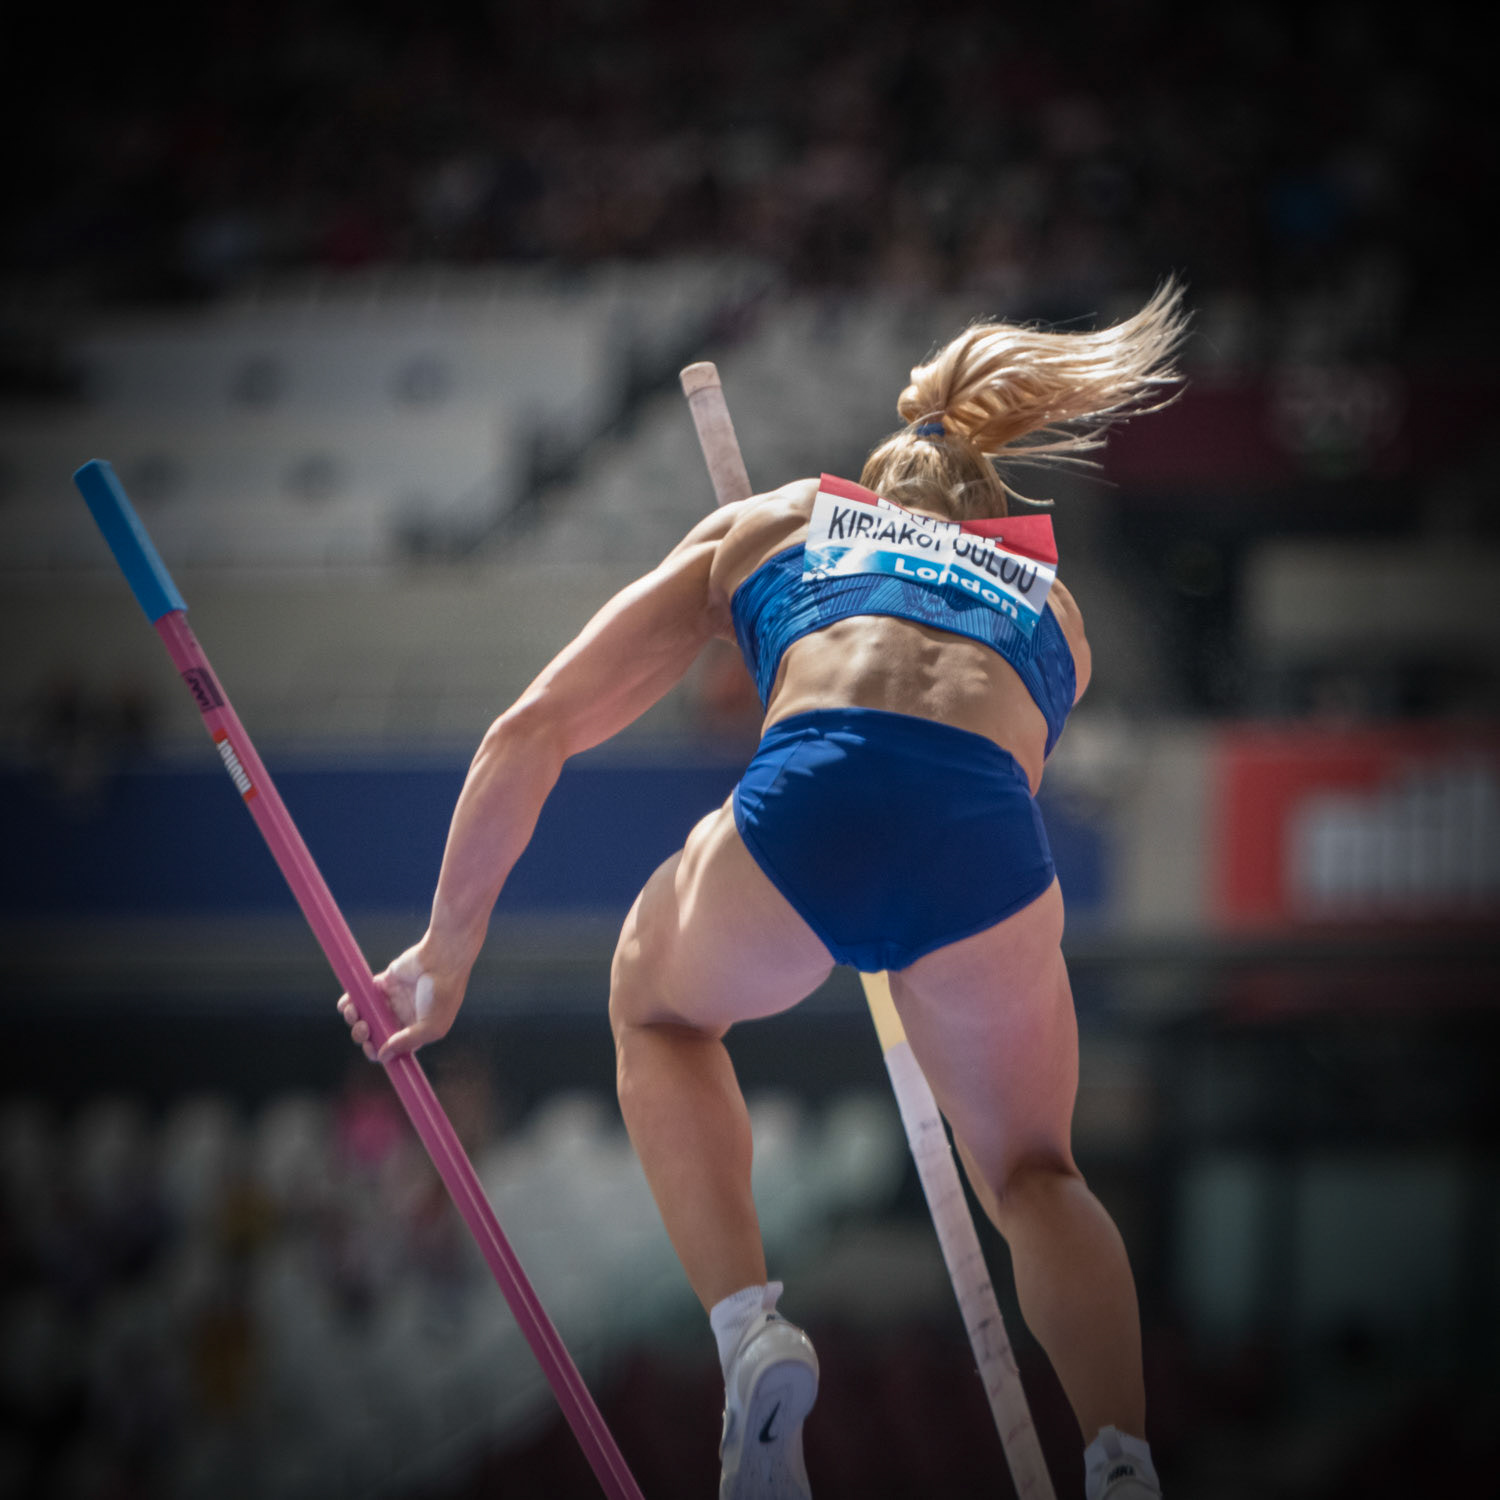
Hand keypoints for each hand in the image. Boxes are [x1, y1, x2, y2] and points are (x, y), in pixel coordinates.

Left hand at [336, 942, 469, 1063]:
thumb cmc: (443, 993)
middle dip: (362, 1034)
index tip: (371, 1048)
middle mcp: (401, 1017)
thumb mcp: (432, 1026)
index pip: (391, 1049)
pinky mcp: (382, 983)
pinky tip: (349, 1003)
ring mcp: (391, 1000)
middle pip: (373, 1034)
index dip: (378, 1052)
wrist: (442, 959)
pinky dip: (348, 1001)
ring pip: (364, 1016)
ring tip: (354, 1011)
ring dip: (352, 1018)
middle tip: (364, 1027)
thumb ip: (407, 1043)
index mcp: (414, 1031)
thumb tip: (383, 1056)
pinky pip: (359, 996)